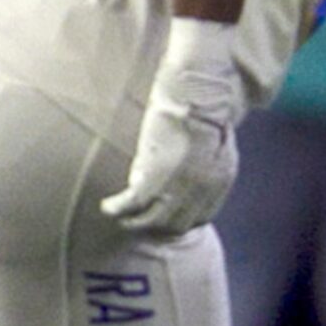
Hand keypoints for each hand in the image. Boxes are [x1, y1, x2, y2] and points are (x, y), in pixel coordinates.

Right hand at [101, 18, 243, 236]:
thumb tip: (199, 164)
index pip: (200, 218)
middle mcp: (199, 195)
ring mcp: (175, 192)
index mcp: (218, 184)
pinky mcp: (152, 184)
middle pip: (175, 226)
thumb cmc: (206, 109)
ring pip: (150, 223)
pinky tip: (107, 206)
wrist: (198, 100)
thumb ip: (209, 160)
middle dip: (159, 225)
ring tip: (122, 217)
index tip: (169, 215)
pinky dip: (116, 208)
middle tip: (142, 218)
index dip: (182, 219)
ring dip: (134, 222)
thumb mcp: (217, 142)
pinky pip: (129, 206)